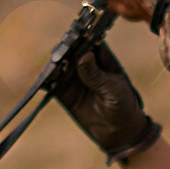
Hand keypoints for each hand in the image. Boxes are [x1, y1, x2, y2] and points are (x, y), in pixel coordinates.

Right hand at [49, 36, 162, 163]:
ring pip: (60, 65)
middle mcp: (86, 65)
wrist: (118, 132)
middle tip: (63, 53)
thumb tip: (84, 55)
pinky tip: (47, 79)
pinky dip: (47, 80)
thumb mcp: (113, 89)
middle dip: (65, 49)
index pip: (90, 41)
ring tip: (56, 67)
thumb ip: (97, 74)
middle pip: (72, 51)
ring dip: (55, 64)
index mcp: (103, 59)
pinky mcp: (64, 93)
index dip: (82, 37)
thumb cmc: (122, 106)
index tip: (75, 36)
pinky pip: (52, 83)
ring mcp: (74, 79)